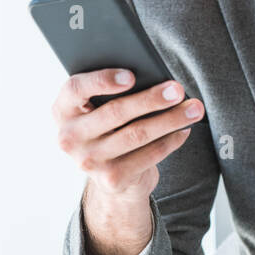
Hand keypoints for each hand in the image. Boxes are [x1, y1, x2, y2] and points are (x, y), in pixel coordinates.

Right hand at [51, 69, 204, 199]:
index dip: (103, 80)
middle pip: (115, 112)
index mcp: (61, 110)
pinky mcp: (110, 179)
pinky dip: (170, 141)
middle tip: (177, 89)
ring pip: (137, 134)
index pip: (76, 88)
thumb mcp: (97, 108)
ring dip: (170, 120)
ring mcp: (88, 162)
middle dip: (152, 99)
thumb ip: (110, 92)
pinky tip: (184, 129)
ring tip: (193, 108)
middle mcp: (69, 138)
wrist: (107, 173)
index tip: (132, 75)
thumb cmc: (106, 126)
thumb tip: (151, 77)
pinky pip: (148, 156)